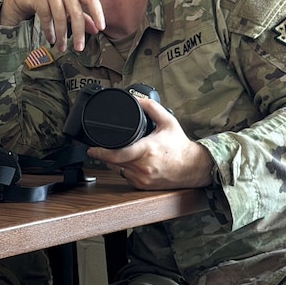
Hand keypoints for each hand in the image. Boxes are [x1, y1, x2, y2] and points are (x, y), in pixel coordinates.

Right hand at [0, 0, 104, 51]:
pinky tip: (51, 39)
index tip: (101, 28)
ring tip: (62, 47)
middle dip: (78, 33)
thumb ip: (82, 16)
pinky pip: (46, 16)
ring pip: (60, 16)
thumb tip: (96, 30)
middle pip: (76, 12)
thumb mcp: (68, 5)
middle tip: (79, 48)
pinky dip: (49, 30)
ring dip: (61, 35)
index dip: (97, 13)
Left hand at [86, 98, 212, 189]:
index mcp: (148, 150)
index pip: (118, 155)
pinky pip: (125, 177)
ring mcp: (143, 179)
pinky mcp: (143, 186)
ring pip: (118, 170)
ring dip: (113, 162)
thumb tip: (137, 98)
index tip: (92, 149)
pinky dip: (123, 169)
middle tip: (99, 148)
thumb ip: (152, 107)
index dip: (101, 153)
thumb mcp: (168, 121)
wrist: (193, 167)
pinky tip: (128, 162)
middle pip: (114, 162)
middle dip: (105, 155)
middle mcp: (144, 167)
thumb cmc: (180, 146)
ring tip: (117, 153)